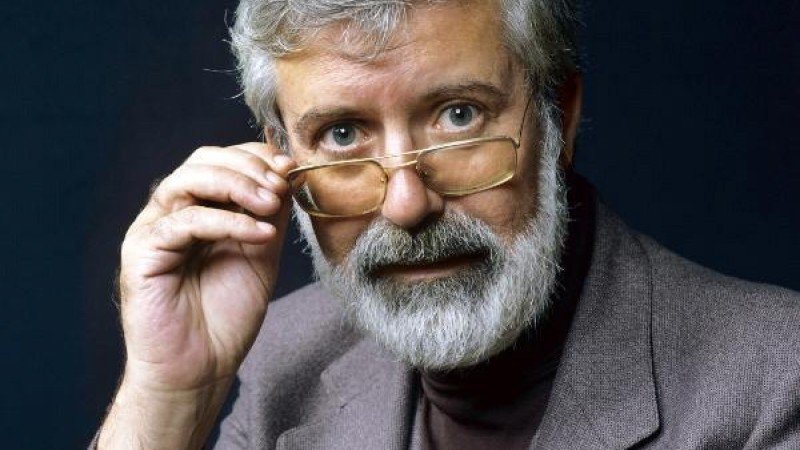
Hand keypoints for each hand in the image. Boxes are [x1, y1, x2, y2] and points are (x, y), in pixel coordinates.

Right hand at [117, 142, 294, 393]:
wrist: (202, 367)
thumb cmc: (227, 314)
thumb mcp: (261, 252)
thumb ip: (269, 213)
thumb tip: (287, 172)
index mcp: (199, 207)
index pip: (221, 160)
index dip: (256, 156)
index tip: (291, 167)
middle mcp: (172, 212)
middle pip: (202, 160)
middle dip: (248, 167)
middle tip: (281, 186)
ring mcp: (154, 229)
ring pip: (186, 180)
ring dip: (237, 185)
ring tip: (271, 205)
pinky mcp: (142, 252)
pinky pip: (184, 220)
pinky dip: (227, 221)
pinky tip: (260, 233)